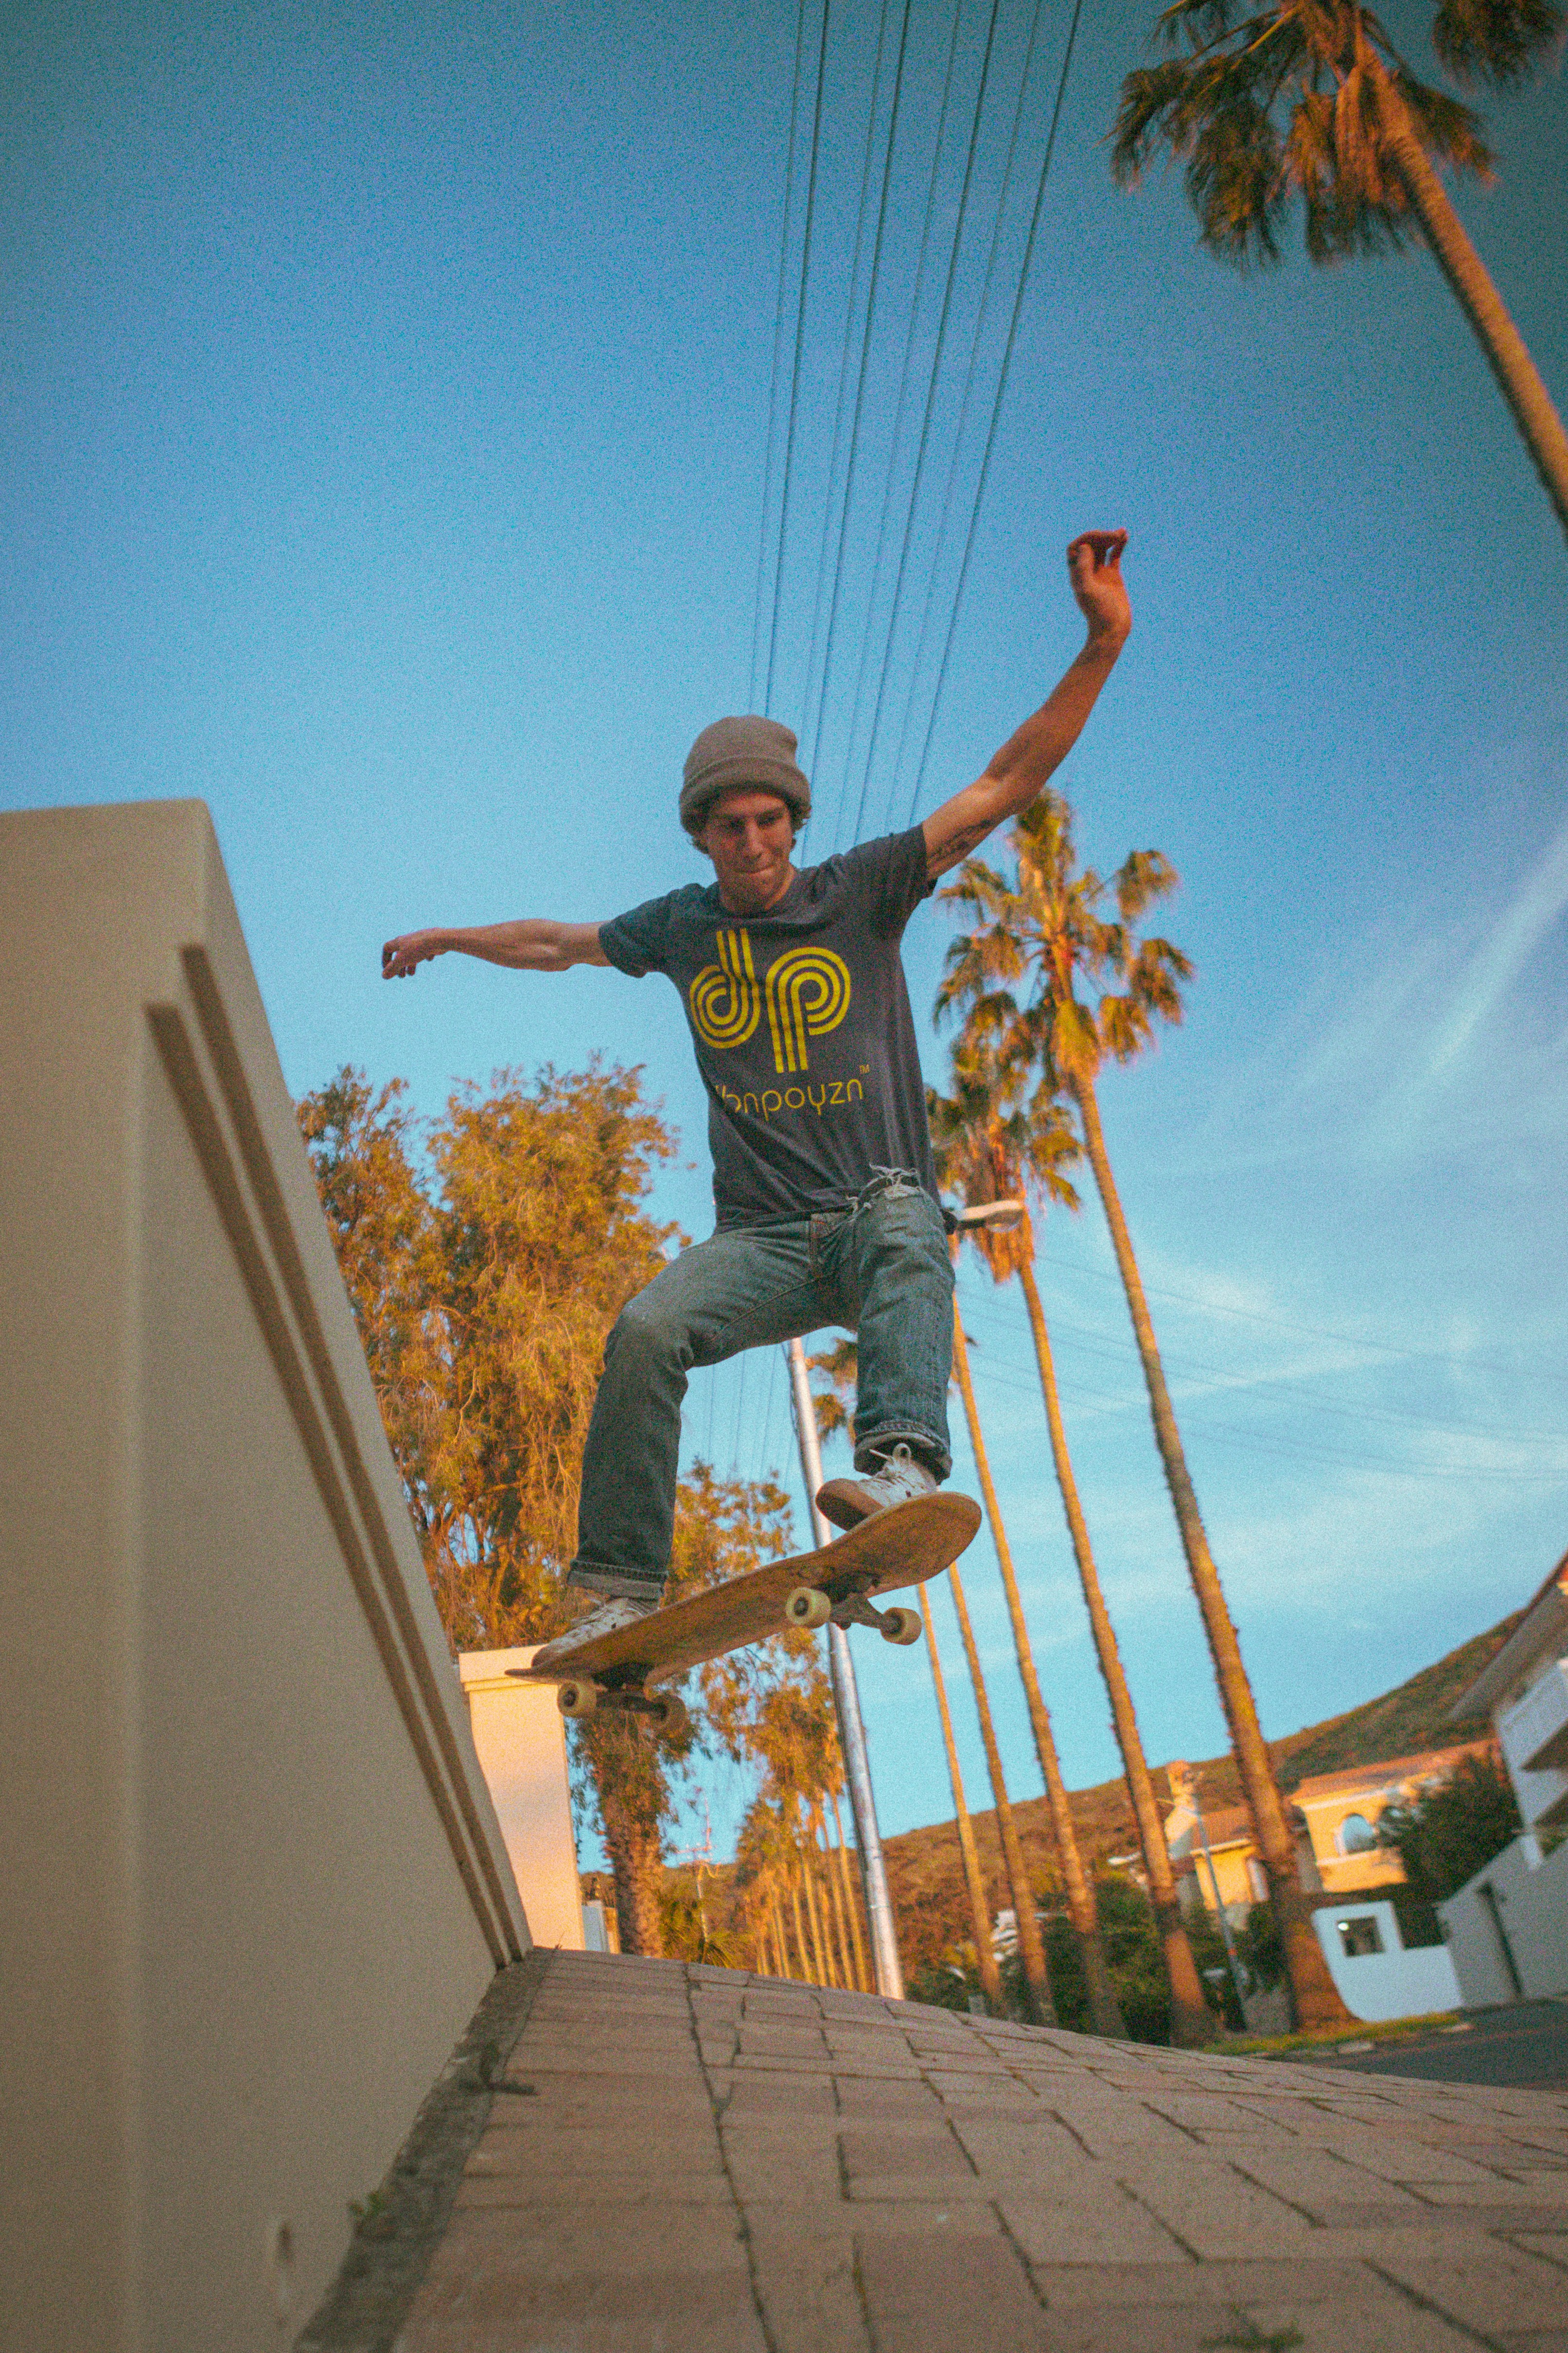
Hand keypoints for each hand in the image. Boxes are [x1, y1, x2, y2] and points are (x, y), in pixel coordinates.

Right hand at [381, 929, 443, 978]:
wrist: (438, 939)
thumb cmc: (418, 949)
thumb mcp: (402, 960)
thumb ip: (392, 968)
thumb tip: (383, 976)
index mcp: (399, 941)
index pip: (387, 948)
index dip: (385, 959)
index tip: (387, 969)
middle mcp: (408, 939)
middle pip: (400, 953)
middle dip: (399, 966)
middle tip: (402, 976)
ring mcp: (419, 940)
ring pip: (412, 953)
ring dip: (410, 964)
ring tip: (412, 974)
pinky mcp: (430, 942)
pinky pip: (426, 949)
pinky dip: (425, 955)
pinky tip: (429, 959)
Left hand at [1067, 529, 1130, 647]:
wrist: (1112, 629)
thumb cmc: (1099, 613)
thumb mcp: (1088, 591)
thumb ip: (1083, 569)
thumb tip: (1085, 547)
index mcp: (1077, 574)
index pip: (1076, 548)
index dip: (1086, 539)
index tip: (1099, 539)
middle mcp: (1087, 571)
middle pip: (1090, 545)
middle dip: (1101, 537)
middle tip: (1114, 535)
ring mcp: (1100, 573)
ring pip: (1102, 548)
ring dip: (1110, 538)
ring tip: (1121, 532)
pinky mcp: (1113, 576)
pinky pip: (1114, 556)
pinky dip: (1119, 546)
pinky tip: (1125, 537)